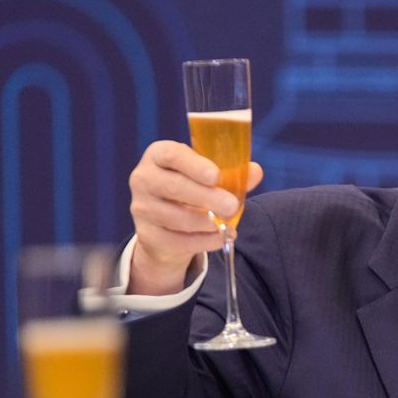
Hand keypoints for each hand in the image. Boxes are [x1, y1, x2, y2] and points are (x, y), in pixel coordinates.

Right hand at [127, 141, 263, 294]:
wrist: (167, 225)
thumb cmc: (191, 190)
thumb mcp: (209, 178)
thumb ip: (232, 174)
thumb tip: (256, 171)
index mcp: (158, 155)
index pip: (170, 155)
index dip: (193, 165)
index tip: (215, 176)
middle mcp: (144, 179)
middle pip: (173, 187)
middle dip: (206, 197)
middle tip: (232, 206)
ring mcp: (142, 208)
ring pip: (176, 217)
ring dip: (206, 223)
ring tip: (227, 225)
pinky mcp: (147, 235)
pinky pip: (177, 241)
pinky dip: (202, 242)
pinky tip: (220, 238)